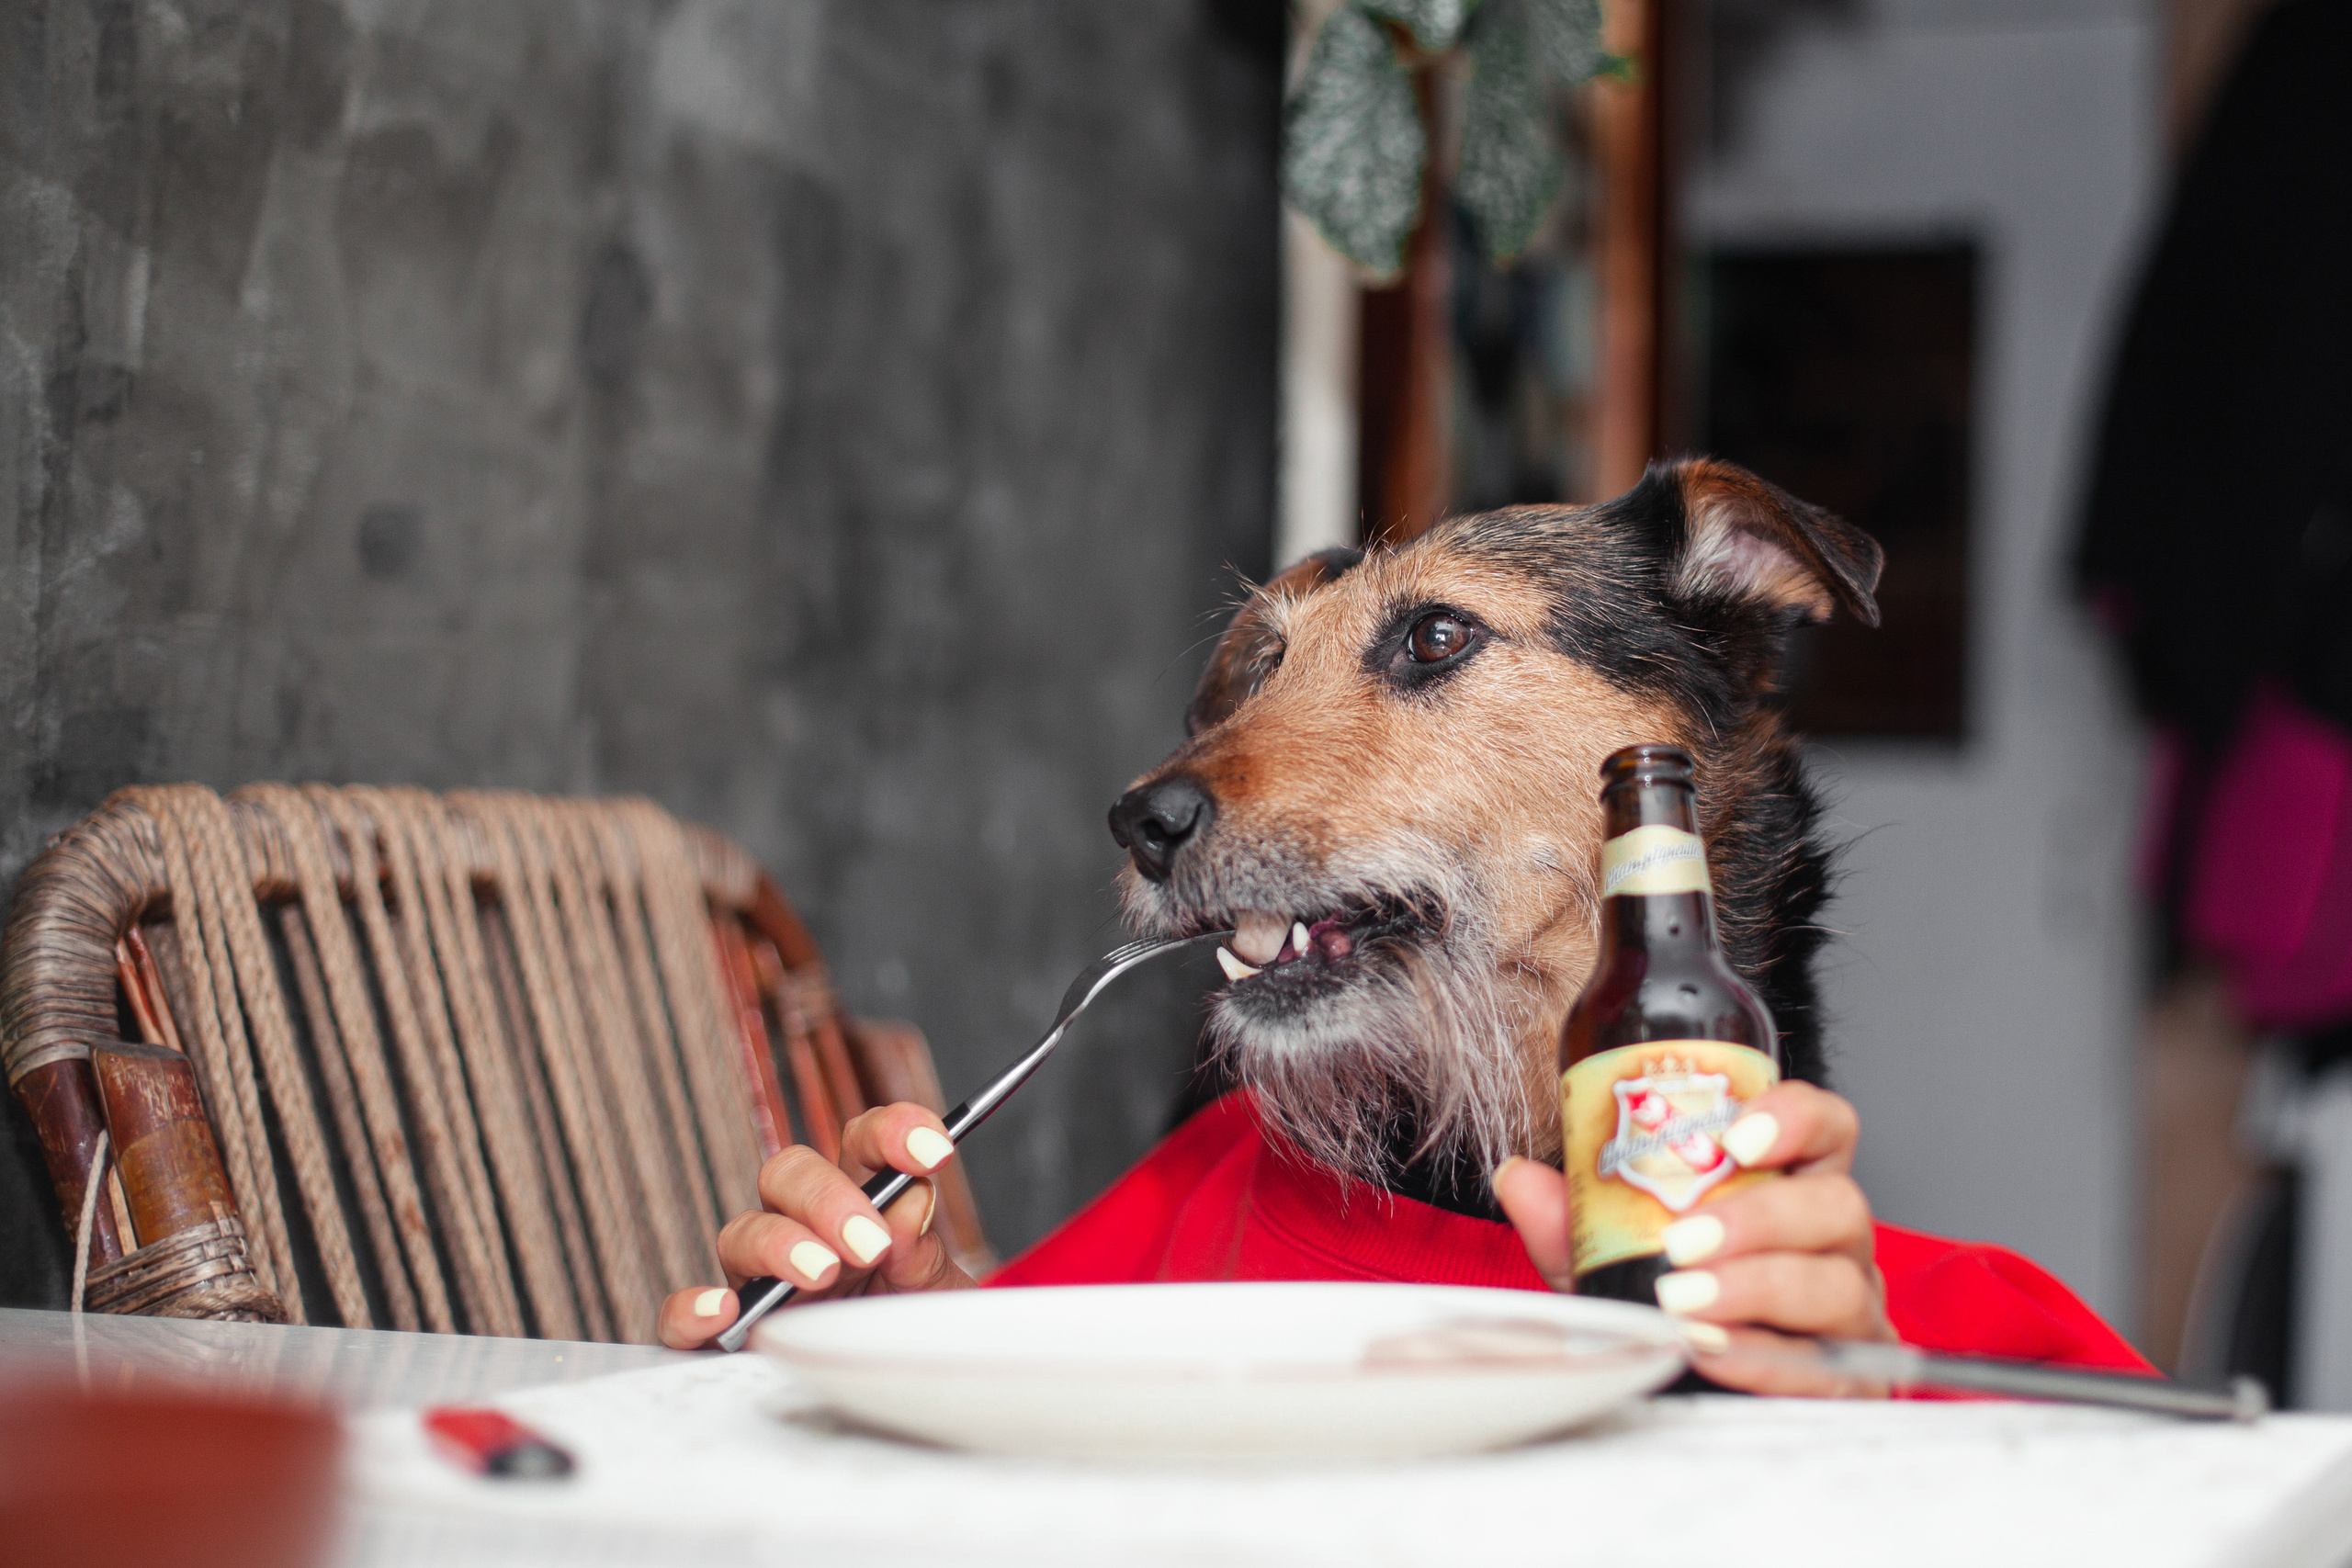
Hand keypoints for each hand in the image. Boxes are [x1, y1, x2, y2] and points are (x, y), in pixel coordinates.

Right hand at [657, 1102, 976, 1348]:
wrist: (901, 1394)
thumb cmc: (914, 1330)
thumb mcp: (932, 1290)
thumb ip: (921, 1248)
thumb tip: (909, 1199)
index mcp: (859, 1203)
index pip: (862, 1144)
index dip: (892, 1134)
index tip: (934, 1151)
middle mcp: (801, 1228)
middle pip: (788, 1174)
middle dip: (828, 1199)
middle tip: (869, 1242)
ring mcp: (758, 1276)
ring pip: (741, 1233)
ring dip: (779, 1245)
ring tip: (822, 1273)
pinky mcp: (727, 1331)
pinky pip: (682, 1313)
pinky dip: (692, 1308)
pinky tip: (722, 1312)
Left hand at [1493, 1079, 1896, 1396]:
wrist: (1702, 1390)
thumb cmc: (1678, 1301)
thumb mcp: (1616, 1256)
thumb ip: (1574, 1219)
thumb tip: (1518, 1178)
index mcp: (1792, 1186)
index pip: (1826, 1128)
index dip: (1793, 1118)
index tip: (1736, 1136)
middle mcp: (1835, 1243)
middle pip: (1838, 1205)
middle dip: (1759, 1218)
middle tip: (1683, 1240)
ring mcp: (1851, 1313)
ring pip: (1838, 1285)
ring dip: (1756, 1288)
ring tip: (1686, 1301)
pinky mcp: (1850, 1380)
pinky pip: (1824, 1365)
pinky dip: (1764, 1359)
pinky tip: (1713, 1351)